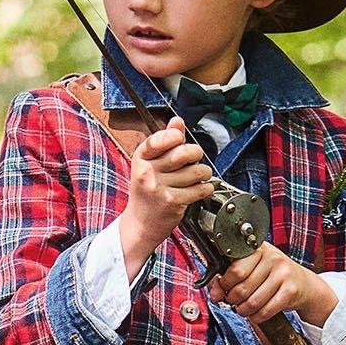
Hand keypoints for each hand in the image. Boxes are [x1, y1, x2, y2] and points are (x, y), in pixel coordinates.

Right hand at [118, 116, 211, 274]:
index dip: (174, 137)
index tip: (179, 139)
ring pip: (196, 171)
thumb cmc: (147, 191)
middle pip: (184, 153)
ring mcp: (159, 189)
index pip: (159, 140)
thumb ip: (165, 142)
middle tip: (195, 159)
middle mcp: (148, 173)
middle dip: (196, 154)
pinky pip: (200, 189)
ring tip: (197, 178)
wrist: (140, 224)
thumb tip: (177, 121)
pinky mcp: (172, 202)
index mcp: (141, 159)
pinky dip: (205, 188)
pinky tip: (198, 190)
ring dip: (203, 174)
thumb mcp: (150, 164)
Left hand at [218, 244, 336, 326]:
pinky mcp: (291, 291)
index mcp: (258, 249)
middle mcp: (272, 258)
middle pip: (242, 288)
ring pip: (252, 302)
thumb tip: (215, 294)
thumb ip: (229, 278)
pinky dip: (256, 317)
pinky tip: (255, 314)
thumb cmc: (271, 275)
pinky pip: (265, 311)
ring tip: (243, 308)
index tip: (224, 288)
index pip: (235, 269)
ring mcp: (283, 274)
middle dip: (233, 300)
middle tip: (234, 300)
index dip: (224, 283)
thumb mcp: (252, 269)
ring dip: (243, 310)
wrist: (302, 283)